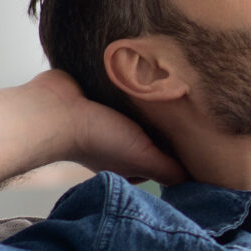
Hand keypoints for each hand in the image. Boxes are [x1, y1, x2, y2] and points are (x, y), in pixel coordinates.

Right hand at [0, 70, 187, 200]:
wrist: (56, 108)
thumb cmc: (95, 138)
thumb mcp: (141, 158)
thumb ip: (166, 170)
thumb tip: (193, 180)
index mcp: (125, 160)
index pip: (156, 159)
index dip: (174, 152)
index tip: (194, 140)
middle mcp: (115, 139)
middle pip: (148, 133)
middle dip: (164, 124)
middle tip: (190, 108)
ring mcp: (104, 114)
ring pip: (135, 109)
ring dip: (149, 100)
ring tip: (174, 85)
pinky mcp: (97, 91)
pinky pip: (120, 86)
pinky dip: (131, 81)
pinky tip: (149, 70)